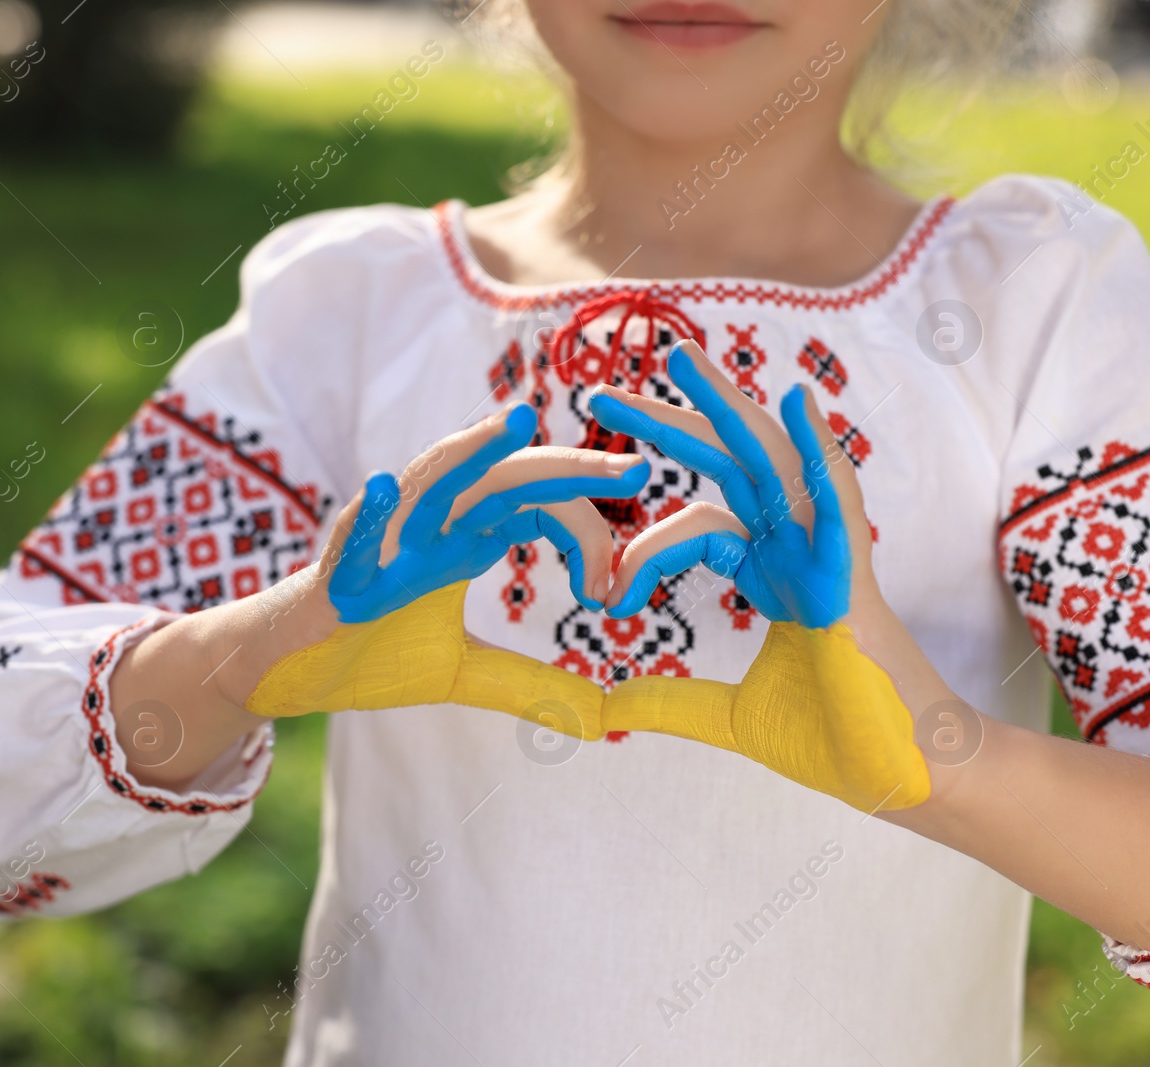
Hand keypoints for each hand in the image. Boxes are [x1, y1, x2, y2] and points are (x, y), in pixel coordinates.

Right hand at [245, 403, 648, 735]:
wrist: (293, 670)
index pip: (543, 507)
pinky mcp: (336, 570)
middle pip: (507, 479)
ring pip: (431, 480)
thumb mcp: (464, 674)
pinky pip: (351, 534)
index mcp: (466, 535)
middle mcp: (431, 523)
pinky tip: (382, 485)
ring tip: (517, 422)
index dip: (590, 537)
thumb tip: (602, 717)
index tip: (613, 595)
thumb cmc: (373, 651)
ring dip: (472, 451)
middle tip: (635, 471)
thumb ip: (531, 687)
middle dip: (568, 469)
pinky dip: (367, 512)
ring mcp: (383, 540)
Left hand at [588, 341, 930, 811]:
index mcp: (769, 571)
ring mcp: (825, 554)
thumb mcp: (726, 718)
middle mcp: (795, 548)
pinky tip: (796, 402)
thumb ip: (667, 704)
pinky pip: (838, 500)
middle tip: (599, 391)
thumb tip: (602, 711)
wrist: (900, 776)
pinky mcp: (851, 576)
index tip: (604, 597)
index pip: (694, 522)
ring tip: (678, 356)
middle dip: (665, 423)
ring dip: (726, 405)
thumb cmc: (836, 741)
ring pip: (771, 461)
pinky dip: (818, 450)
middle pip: (723, 466)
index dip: (641, 546)